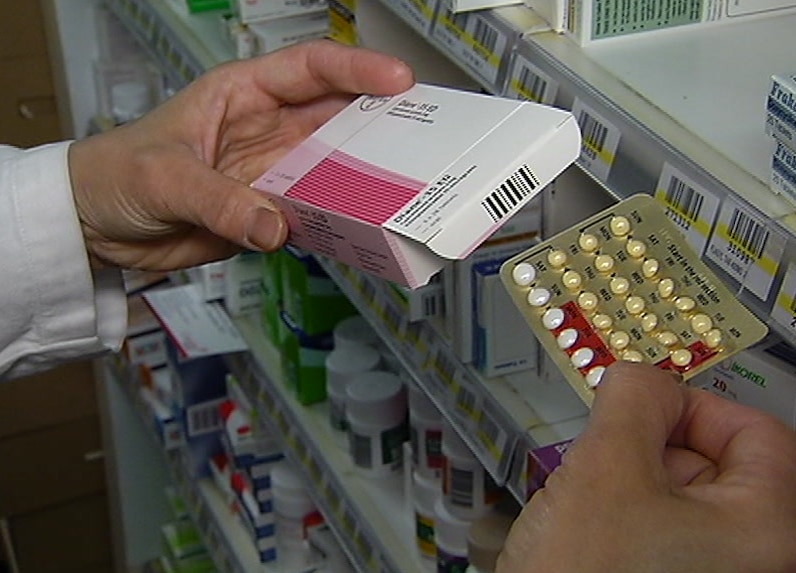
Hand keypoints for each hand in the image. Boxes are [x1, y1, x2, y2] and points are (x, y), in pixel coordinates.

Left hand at [69, 40, 413, 271]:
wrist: (97, 226)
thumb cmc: (117, 175)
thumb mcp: (164, 177)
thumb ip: (220, 201)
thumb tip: (275, 227)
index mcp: (243, 93)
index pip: (311, 69)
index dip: (357, 72)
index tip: (398, 83)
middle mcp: (269, 128)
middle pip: (339, 118)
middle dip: (383, 125)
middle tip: (427, 140)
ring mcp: (274, 172)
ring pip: (337, 169)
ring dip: (369, 179)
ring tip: (410, 189)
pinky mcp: (271, 212)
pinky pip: (317, 214)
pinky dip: (341, 223)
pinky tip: (366, 232)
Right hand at [498, 362, 795, 572]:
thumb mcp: (606, 466)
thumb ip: (634, 399)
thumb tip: (644, 377)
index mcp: (767, 530)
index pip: (754, 429)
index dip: (693, 405)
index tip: (646, 406)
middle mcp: (756, 561)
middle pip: (714, 461)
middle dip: (649, 448)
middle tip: (605, 461)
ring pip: (679, 494)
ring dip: (627, 481)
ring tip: (589, 508)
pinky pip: (660, 529)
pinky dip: (623, 513)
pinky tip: (589, 533)